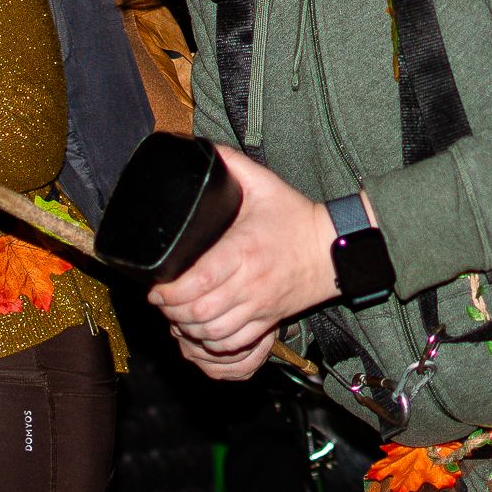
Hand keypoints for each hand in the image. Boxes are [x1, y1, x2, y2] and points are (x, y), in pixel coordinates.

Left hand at [149, 145, 333, 374]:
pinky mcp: (268, 320)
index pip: (198, 280)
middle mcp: (250, 282)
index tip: (155, 287)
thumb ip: (231, 162)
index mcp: (243, 249)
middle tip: (162, 301)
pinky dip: (213, 344)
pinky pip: (235, 345)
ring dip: (189, 330)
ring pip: (214, 333)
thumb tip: (199, 145)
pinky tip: (202, 332)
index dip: (170, 291)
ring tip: (177, 317)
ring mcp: (259, 305)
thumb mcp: (264, 183)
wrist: (336, 249)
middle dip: (173, 312)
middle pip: (200, 312)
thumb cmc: (297, 217)